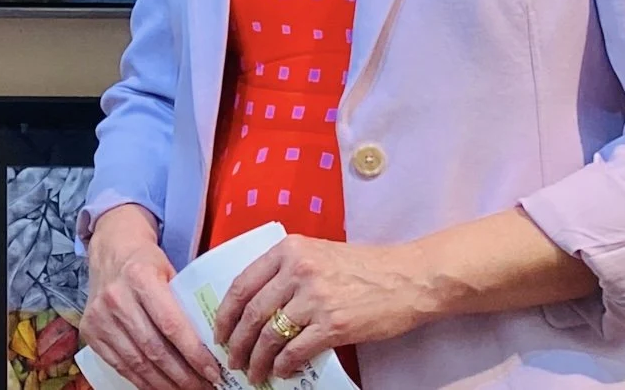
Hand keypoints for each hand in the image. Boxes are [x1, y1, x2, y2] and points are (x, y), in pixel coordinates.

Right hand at [80, 205, 220, 389]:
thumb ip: (182, 303)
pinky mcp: (91, 332)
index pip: (171, 324)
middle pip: (154, 349)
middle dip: (183, 376)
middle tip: (205, 387)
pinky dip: (143, 381)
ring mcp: (100, 317)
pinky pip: (120, 366)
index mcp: (140, 276)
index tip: (213, 372)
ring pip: (137, 363)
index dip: (193, 353)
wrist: (110, 249)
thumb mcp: (168, 269)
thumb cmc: (145, 261)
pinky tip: (161, 387)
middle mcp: (116, 297)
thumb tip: (209, 345)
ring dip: (165, 384)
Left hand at [213, 235, 431, 384]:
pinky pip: (296, 351)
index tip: (219, 331)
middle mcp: (297, 270)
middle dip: (236, 342)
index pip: (242, 283)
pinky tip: (281, 373)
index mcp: (289, 249)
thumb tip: (257, 303)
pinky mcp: (333, 325)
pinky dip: (283, 366)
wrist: (405, 277)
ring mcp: (315, 298)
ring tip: (253, 374)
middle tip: (232, 360)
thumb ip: (287, 270)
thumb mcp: (317, 253)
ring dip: (257, 360)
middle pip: (251, 312)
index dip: (226, 313)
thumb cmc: (362, 267)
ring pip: (269, 335)